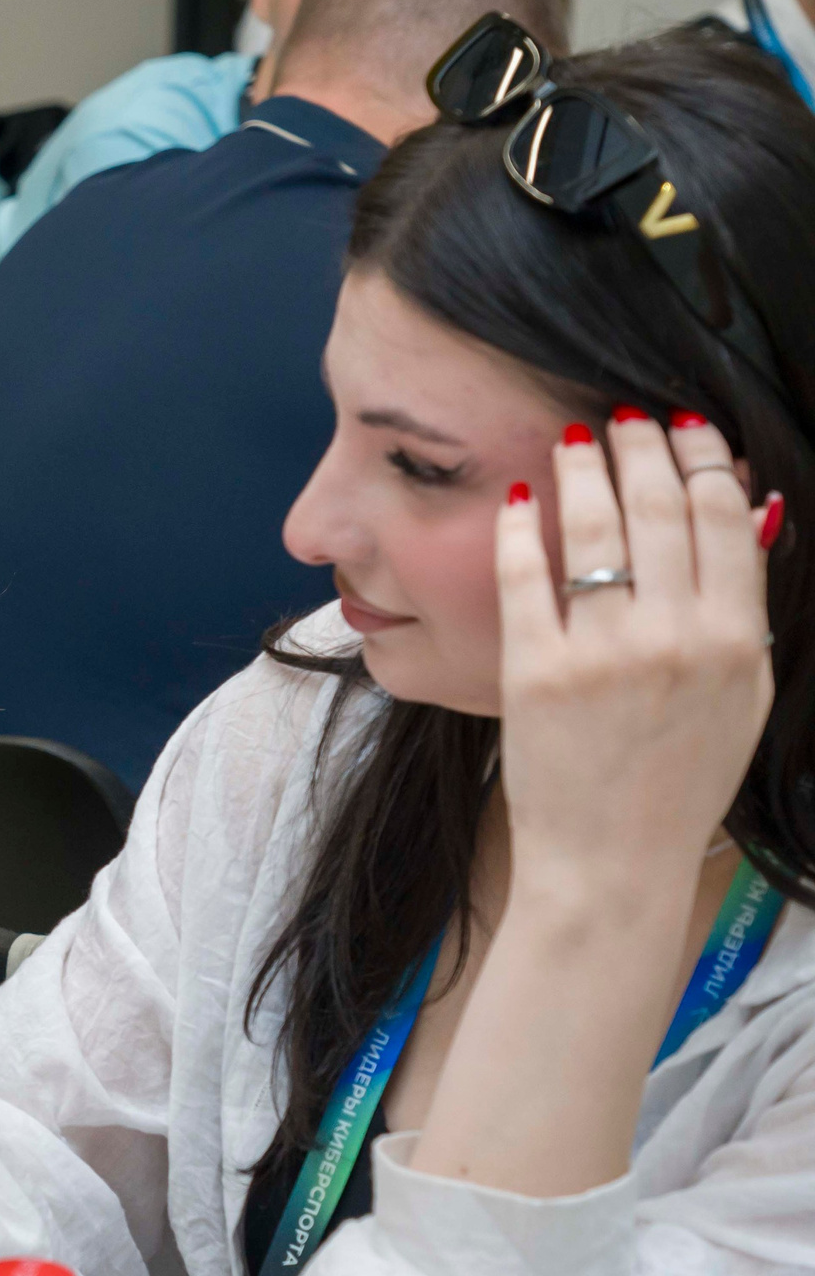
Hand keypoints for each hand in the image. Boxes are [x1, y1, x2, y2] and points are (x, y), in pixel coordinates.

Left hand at [496, 411, 776, 911]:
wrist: (612, 860)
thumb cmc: (680, 777)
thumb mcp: (743, 695)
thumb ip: (744, 605)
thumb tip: (754, 510)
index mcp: (734, 640)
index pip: (725, 518)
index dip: (705, 457)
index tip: (687, 424)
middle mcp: (674, 639)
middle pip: (661, 508)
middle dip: (643, 446)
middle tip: (625, 415)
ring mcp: (602, 653)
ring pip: (595, 530)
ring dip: (586, 469)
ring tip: (576, 437)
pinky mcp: (535, 670)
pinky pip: (524, 576)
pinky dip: (523, 527)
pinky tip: (522, 495)